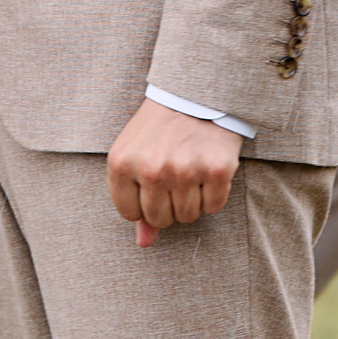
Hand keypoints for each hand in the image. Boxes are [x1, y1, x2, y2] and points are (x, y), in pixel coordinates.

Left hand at [107, 99, 241, 248]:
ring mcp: (184, 170)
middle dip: (167, 204)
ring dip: (191, 200)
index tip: (150, 183)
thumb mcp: (133, 155)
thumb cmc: (157, 129)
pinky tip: (206, 169)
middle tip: (172, 175)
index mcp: (122, 163)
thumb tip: (144, 242)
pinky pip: (213, 207)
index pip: (130, 214)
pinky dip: (213, 194)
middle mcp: (151, 169)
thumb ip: (133, 199)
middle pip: (160, 219)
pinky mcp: (216, 171)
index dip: (142, 203)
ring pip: (188, 217)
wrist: (193, 95)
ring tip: (189, 170)